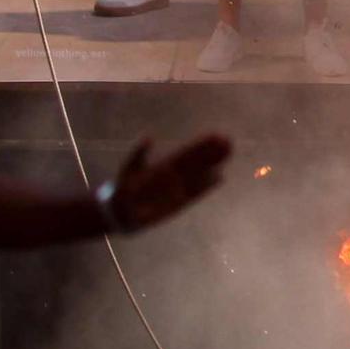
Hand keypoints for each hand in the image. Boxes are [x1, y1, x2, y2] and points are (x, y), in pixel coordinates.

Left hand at [105, 133, 235, 231]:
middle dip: (211, 152)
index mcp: (163, 164)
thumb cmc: (122, 189)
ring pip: (199, 174)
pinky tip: (220, 177)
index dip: (200, 145)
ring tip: (228, 153)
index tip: (215, 135)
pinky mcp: (179, 202)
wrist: (121, 213)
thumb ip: (139, 153)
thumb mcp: (129, 168)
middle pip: (196, 161)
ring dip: (213, 164)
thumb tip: (148, 136)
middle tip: (229, 141)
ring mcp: (178, 188)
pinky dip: (207, 186)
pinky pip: (196, 193)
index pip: (186, 153)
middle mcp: (174, 174)